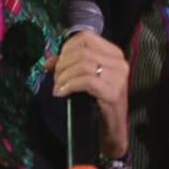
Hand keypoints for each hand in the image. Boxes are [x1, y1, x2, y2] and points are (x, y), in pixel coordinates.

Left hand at [47, 30, 129, 157]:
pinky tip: (62, 93)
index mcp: (114, 54)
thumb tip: (49, 61)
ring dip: (64, 76)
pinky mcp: (113, 93)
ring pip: (83, 65)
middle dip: (63, 65)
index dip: (67, 48)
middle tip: (56, 79)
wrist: (112, 131)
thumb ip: (69, 66)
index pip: (86, 38)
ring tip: (58, 88)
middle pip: (82, 52)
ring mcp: (118, 77)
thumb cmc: (98, 104)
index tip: (58, 63)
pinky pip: (86, 81)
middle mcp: (119, 63)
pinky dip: (70, 85)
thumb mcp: (84, 80)